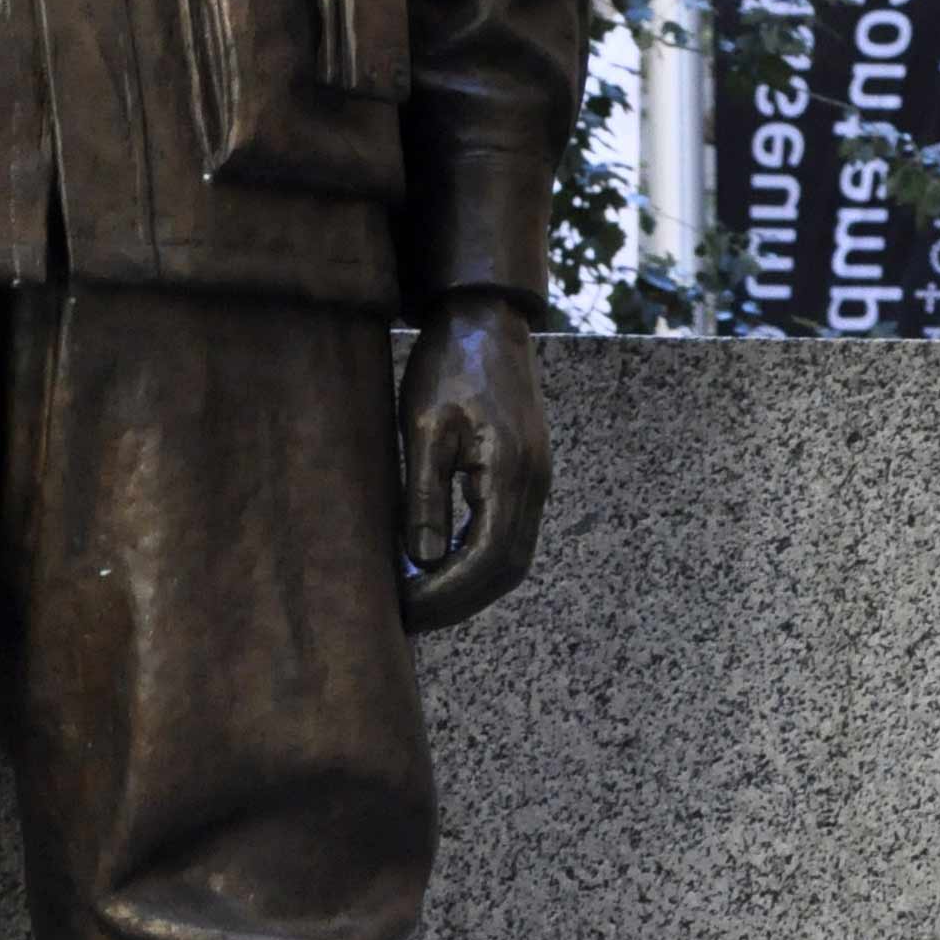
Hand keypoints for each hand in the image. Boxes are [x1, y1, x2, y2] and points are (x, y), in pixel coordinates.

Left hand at [401, 293, 550, 637]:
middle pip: (506, 570)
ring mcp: (535, 481)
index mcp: (509, 472)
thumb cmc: (449, 366)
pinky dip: (476, 562)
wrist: (485, 321)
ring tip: (419, 601)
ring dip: (469, 588)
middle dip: (458, 602)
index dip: (446, 594)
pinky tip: (437, 566)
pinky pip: (508, 535)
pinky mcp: (525, 475)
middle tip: (407, 619)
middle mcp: (533, 484)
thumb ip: (424, 494)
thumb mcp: (423, 426)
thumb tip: (422, 559)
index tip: (404, 610)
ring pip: (511, 558)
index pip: (486, 559)